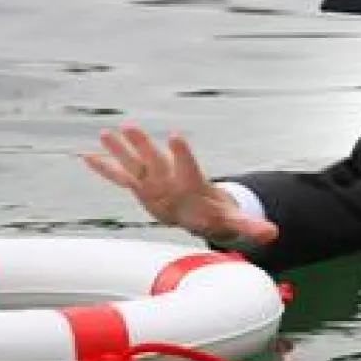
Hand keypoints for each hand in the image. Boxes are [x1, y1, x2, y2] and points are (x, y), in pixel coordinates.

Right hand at [82, 125, 278, 245]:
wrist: (199, 208)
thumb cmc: (216, 213)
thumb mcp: (234, 221)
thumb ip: (251, 226)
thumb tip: (274, 234)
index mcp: (192, 182)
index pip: (187, 165)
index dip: (181, 153)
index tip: (174, 137)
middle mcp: (170, 177)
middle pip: (156, 159)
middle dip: (144, 145)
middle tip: (131, 126)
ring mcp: (153, 180)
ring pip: (135, 163)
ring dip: (120, 150)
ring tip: (106, 132)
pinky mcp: (141, 188)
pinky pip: (120, 178)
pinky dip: (104, 169)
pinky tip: (86, 157)